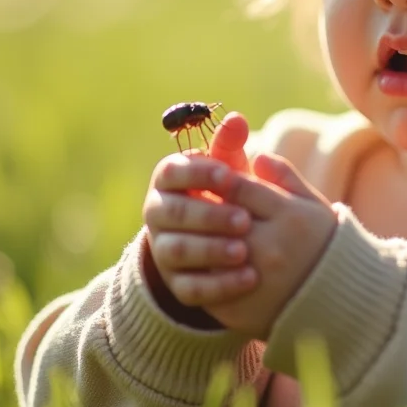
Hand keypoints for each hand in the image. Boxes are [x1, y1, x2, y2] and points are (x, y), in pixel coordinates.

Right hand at [141, 112, 258, 324]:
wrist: (216, 242)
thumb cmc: (224, 194)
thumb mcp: (227, 171)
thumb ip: (229, 146)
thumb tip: (236, 118)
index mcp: (167, 181)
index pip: (171, 173)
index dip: (197, 173)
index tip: (227, 175)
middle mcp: (157, 214)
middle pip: (174, 214)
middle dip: (209, 216)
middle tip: (244, 219)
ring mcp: (163, 251)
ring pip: (178, 251)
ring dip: (211, 250)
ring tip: (244, 251)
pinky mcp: (176, 284)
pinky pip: (191, 288)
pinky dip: (220, 285)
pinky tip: (249, 279)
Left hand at [195, 154, 338, 339]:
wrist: (337, 299)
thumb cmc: (321, 242)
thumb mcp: (312, 203)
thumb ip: (285, 176)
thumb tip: (257, 156)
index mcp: (290, 216)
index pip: (238, 187)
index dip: (220, 181)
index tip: (214, 181)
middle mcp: (272, 247)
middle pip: (219, 217)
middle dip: (205, 209)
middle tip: (195, 203)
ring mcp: (255, 279)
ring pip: (207, 250)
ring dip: (200, 239)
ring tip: (200, 234)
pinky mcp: (238, 307)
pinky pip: (205, 284)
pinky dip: (200, 271)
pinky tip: (204, 263)